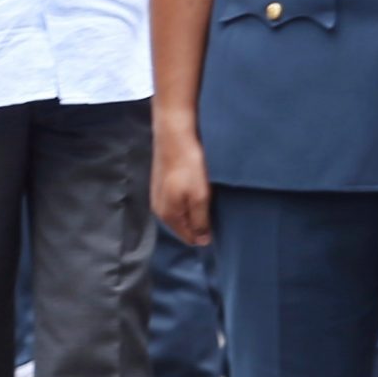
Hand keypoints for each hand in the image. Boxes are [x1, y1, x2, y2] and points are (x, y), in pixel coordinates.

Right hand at [153, 126, 212, 246]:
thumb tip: (202, 242)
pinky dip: (189, 197)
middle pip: (184, 225)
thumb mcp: (199, 197)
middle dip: (199, 221)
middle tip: (215, 207)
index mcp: (167, 215)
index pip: (189, 237)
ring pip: (182, 211)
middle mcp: (159, 209)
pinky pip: (179, 199)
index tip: (219, 222)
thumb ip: (200, 221)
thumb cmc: (188, 165)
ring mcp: (159, 195)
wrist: (174, 134)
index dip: (205, 234)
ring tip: (208, 196)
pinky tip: (198, 186)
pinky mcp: (162, 182)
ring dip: (195, 208)